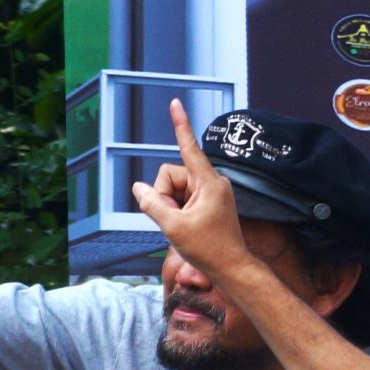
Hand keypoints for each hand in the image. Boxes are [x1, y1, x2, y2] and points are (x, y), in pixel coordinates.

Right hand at [131, 100, 260, 284]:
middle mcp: (212, 181)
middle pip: (171, 174)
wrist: (230, 267)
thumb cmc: (208, 248)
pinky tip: (185, 225)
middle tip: (174, 219)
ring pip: (173, 187)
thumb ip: (152, 203)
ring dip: (169, 205)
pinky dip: (176, 209)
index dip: (180, 124)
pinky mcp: (208, 201)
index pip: (189, 147)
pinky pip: (181, 197)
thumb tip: (138, 187)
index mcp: (209, 182)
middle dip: (163, 195)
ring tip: (183, 224)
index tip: (175, 102)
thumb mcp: (173, 226)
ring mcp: (211, 191)